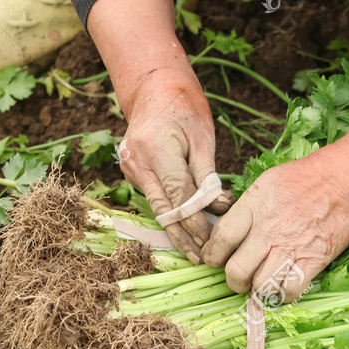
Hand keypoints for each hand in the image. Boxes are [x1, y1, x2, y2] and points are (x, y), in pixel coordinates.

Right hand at [119, 76, 229, 263]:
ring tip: (195, 251)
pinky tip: (185, 230)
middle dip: (184, 236)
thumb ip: (208, 175)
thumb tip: (218, 207)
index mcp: (156, 150)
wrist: (153, 89)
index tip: (212, 239)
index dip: (196, 221)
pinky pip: (153, 197)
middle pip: (163, 209)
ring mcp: (130, 167)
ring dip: (176, 229)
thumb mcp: (202, 138)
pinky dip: (170, 212)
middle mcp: (137, 162)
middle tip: (202, 258)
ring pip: (156, 207)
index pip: (178, 195)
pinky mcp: (131, 171)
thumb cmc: (184, 108)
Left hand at [202, 147, 348, 302]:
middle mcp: (268, 231)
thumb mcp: (268, 182)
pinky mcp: (312, 261)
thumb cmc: (307, 177)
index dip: (212, 256)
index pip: (220, 240)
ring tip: (261, 284)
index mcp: (253, 207)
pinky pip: (289, 291)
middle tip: (238, 279)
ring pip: (260, 286)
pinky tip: (283, 286)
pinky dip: (284, 294)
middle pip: (236, 271)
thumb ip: (247, 207)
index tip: (213, 260)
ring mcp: (290, 248)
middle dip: (233, 281)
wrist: (346, 180)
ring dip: (257, 290)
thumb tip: (230, 227)